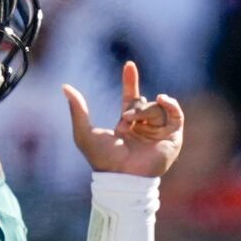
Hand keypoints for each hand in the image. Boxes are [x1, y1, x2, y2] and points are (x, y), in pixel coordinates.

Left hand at [63, 60, 184, 178]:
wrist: (122, 175)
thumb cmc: (102, 159)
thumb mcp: (84, 132)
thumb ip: (77, 109)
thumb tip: (64, 86)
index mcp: (126, 126)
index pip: (131, 98)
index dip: (130, 81)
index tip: (129, 65)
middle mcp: (143, 128)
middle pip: (143, 102)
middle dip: (135, 107)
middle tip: (125, 120)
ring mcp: (158, 133)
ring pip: (157, 108)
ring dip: (145, 112)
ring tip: (136, 124)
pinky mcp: (173, 138)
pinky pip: (176, 114)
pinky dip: (171, 105)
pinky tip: (162, 99)